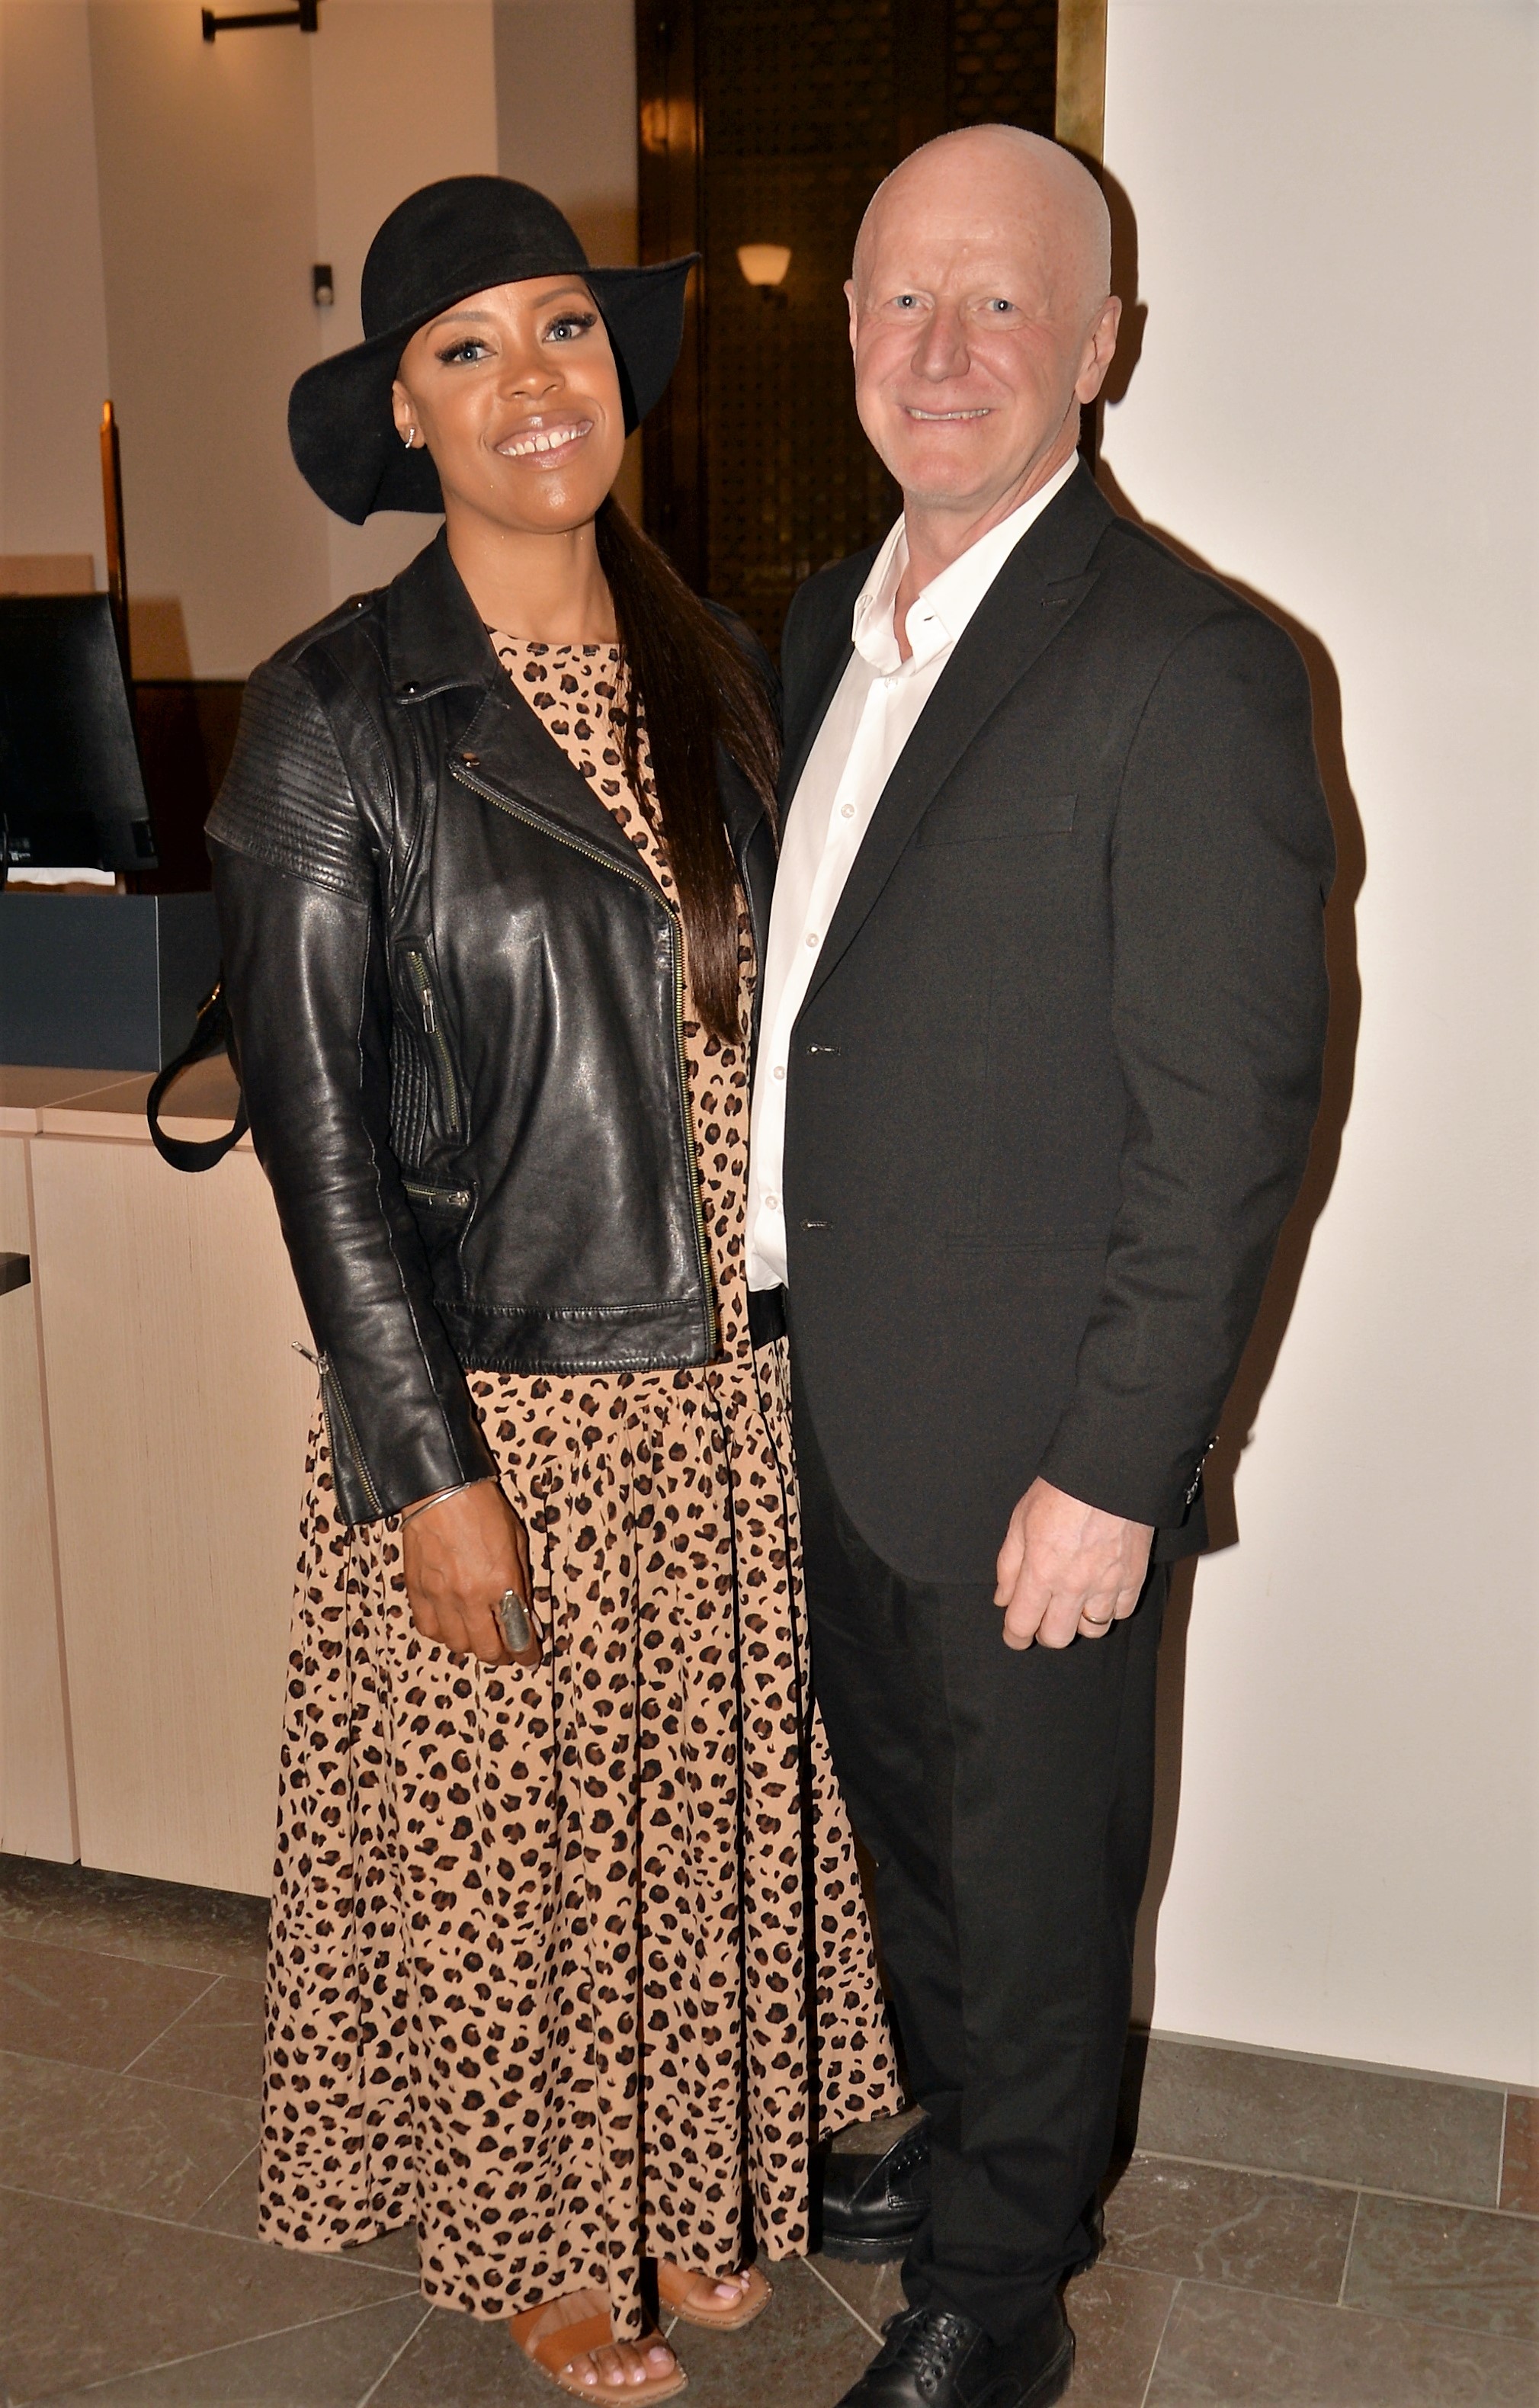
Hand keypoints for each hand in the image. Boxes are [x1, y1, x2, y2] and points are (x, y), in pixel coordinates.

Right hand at [401, 1479, 537, 1665]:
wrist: (441, 1491)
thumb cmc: (482, 1509)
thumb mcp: (516, 1543)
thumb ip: (521, 1583)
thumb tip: (525, 1614)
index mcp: (501, 1583)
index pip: (516, 1637)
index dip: (525, 1654)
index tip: (529, 1657)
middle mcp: (470, 1596)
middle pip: (486, 1650)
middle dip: (500, 1655)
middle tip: (505, 1649)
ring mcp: (441, 1596)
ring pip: (456, 1645)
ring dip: (471, 1644)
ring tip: (477, 1631)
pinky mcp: (417, 1591)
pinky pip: (429, 1629)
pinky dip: (442, 1632)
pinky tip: (450, 1621)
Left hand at [994, 1478, 1152, 1651]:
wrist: (1110, 1470)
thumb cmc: (1062, 1489)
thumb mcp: (1020, 1520)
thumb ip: (1009, 1565)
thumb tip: (1003, 1599)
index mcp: (1041, 1571)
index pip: (1022, 1625)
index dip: (1015, 1636)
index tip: (1015, 1635)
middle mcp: (1074, 1585)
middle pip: (1057, 1637)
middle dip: (1044, 1632)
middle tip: (1043, 1616)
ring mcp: (1107, 1584)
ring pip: (1092, 1630)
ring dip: (1078, 1621)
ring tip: (1074, 1601)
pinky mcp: (1134, 1577)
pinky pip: (1121, 1613)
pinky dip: (1109, 1608)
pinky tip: (1101, 1591)